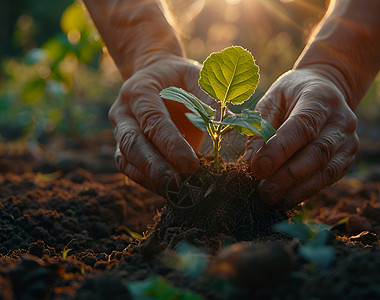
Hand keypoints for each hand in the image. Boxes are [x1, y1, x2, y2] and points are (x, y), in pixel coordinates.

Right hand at [109, 53, 209, 193]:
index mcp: (140, 91)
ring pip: (126, 158)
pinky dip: (145, 180)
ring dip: (148, 177)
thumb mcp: (195, 77)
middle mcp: (123, 111)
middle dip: (154, 167)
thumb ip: (208, 98)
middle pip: (133, 143)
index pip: (154, 121)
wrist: (156, 75)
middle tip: (176, 184)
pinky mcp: (123, 146)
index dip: (172, 145)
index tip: (191, 164)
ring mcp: (120, 130)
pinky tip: (166, 189)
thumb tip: (226, 124)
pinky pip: (128, 167)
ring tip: (173, 191)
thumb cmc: (179, 78)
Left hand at [242, 68, 358, 207]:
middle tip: (264, 191)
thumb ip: (261, 126)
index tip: (257, 168)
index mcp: (319, 98)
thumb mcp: (273, 99)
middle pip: (316, 152)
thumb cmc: (293, 94)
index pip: (302, 127)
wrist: (327, 88)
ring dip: (298, 189)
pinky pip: (329, 178)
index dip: (279, 150)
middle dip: (288, 176)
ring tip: (273, 199)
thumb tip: (250, 160)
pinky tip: (288, 198)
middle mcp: (341, 119)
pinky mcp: (348, 156)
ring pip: (326, 170)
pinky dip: (307, 190)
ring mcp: (349, 140)